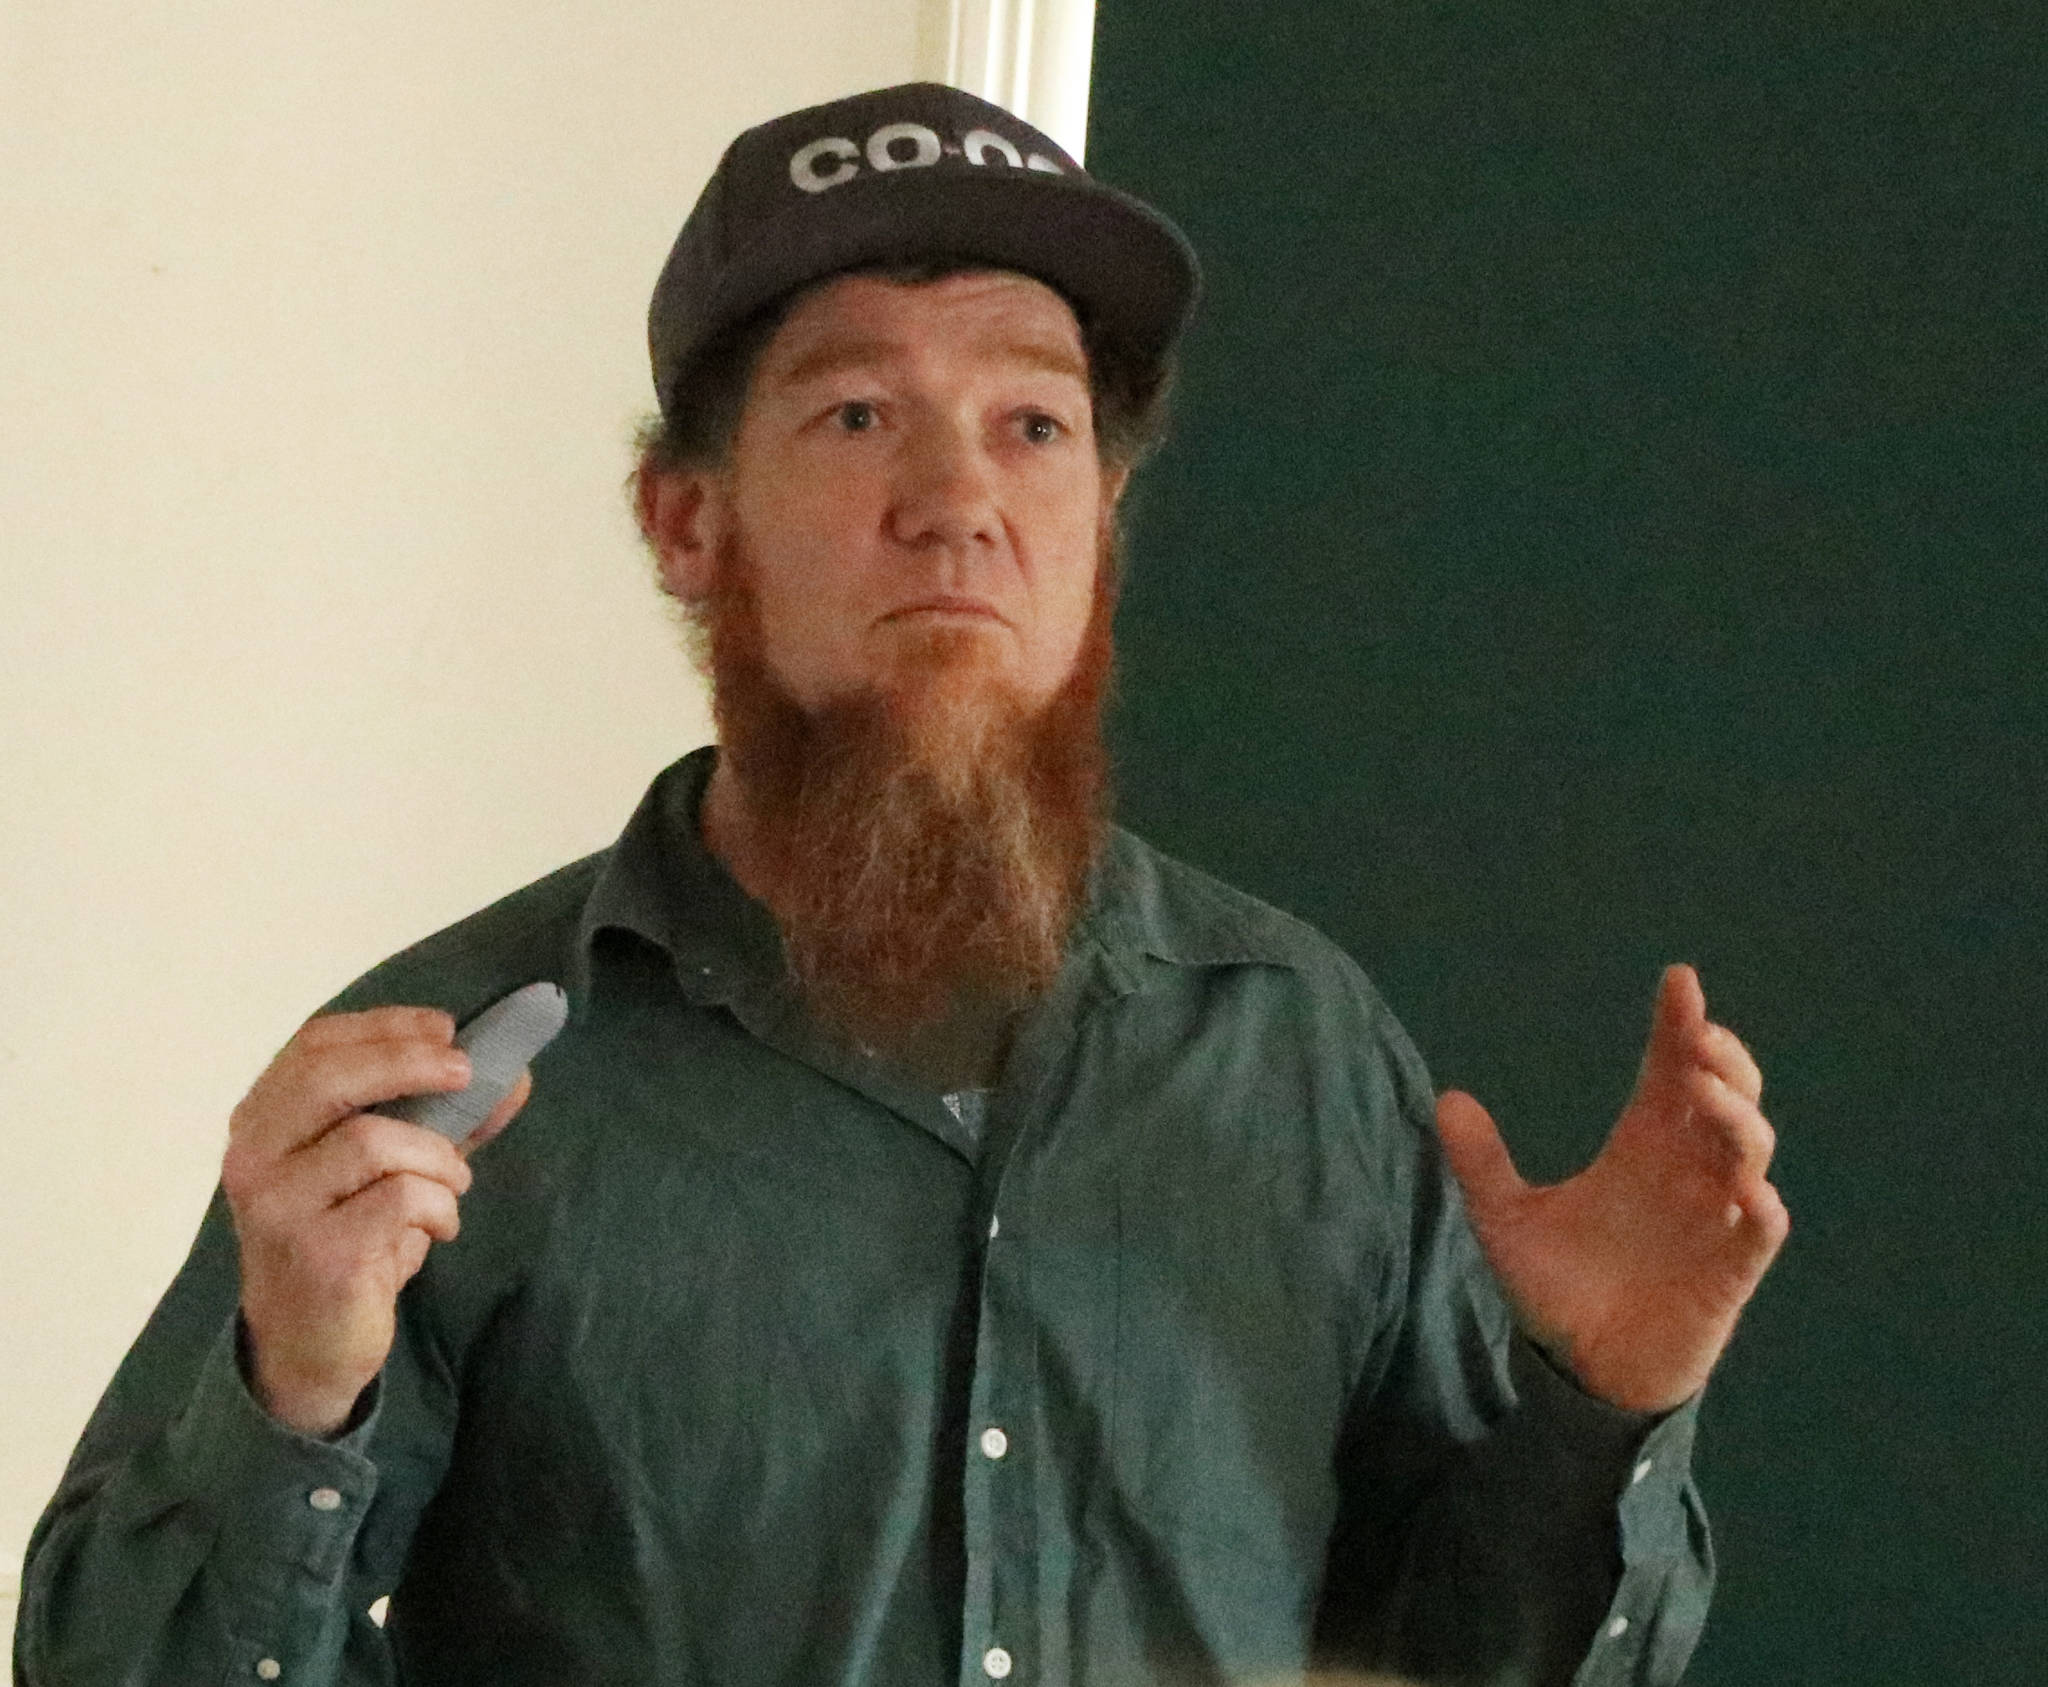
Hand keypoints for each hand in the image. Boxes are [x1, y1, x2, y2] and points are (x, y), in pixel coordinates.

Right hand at [221, 1007, 529, 1435]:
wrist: (310, 1345)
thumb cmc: (351, 1238)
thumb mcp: (389, 1168)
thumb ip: (443, 1118)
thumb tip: (513, 1074)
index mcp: (262, 1120)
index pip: (313, 1045)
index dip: (384, 1027)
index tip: (447, 1028)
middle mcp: (254, 1157)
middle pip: (328, 1079)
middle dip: (409, 1064)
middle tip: (467, 1075)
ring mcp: (278, 1207)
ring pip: (373, 1141)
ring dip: (439, 1158)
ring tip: (451, 1186)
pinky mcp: (315, 1253)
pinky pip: (399, 1199)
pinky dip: (438, 1206)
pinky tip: (437, 1228)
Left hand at [1434, 965, 1787, 1412]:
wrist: (1583, 1371)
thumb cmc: (1559, 1289)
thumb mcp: (1506, 1221)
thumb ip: (1480, 1163)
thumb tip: (1445, 1098)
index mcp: (1641, 1146)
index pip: (1669, 1071)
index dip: (1679, 1025)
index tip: (1678, 980)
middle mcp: (1686, 1170)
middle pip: (1725, 1095)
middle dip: (1722, 1059)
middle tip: (1697, 1035)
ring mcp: (1714, 1216)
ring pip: (1750, 1149)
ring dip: (1736, 1117)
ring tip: (1703, 1090)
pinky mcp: (1729, 1270)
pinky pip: (1760, 1231)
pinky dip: (1760, 1207)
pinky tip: (1747, 1191)